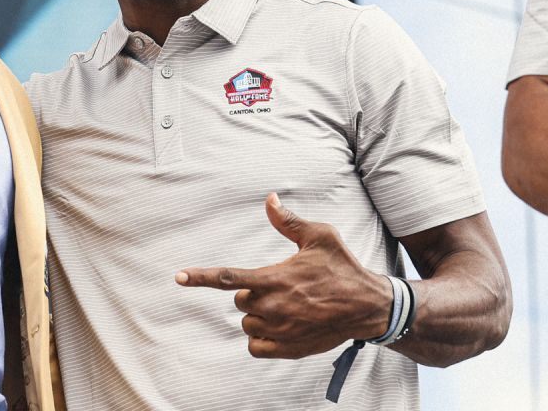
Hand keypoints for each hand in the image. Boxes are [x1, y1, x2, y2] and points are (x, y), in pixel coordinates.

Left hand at [176, 193, 392, 358]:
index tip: (179, 277)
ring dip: (257, 316)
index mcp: (275, 278)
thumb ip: (288, 221)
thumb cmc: (342, 268)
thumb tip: (269, 199)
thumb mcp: (319, 236)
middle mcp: (273, 306)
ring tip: (285, 306)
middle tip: (279, 286)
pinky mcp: (288, 348)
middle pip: (240, 301)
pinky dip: (260, 338)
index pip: (229, 278)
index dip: (201, 277)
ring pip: (247, 324)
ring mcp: (280, 330)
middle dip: (253, 293)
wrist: (368, 307)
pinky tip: (278, 327)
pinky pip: (255, 347)